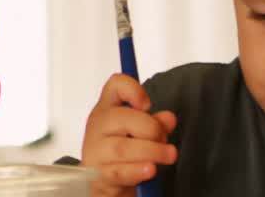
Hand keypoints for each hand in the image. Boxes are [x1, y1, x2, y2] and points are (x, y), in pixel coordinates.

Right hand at [81, 74, 177, 196]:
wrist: (101, 179)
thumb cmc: (120, 150)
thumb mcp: (137, 132)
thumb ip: (155, 123)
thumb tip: (169, 118)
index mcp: (107, 108)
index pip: (115, 85)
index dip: (133, 90)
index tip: (147, 105)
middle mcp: (98, 125)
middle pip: (123, 118)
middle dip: (151, 129)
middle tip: (163, 140)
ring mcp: (96, 149)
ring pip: (123, 147)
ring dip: (152, 152)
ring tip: (168, 156)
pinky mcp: (98, 174)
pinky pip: (120, 172)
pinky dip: (138, 171)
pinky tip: (150, 170)